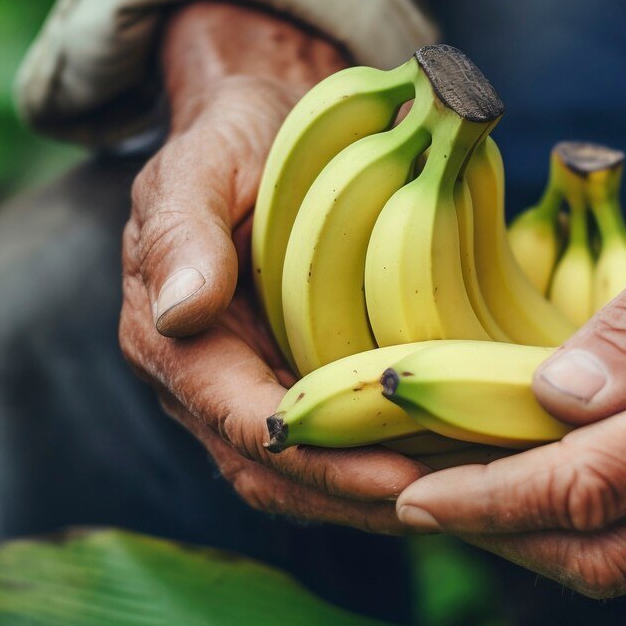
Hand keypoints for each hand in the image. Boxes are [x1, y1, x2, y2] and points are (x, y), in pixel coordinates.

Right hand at [119, 2, 424, 532]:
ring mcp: (245, 391)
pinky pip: (328, 446)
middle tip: (446, 501)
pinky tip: (445, 465)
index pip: (239, 420)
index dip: (316, 456)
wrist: (262, 124)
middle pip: (272, 472)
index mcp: (167, 336)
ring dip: (372, 497)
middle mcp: (200, 382)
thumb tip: (179, 311)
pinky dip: (379, 465)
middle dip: (354, 494)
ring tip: (459, 495)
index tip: (391, 473)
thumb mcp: (201, 162)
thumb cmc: (235, 136)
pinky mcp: (287, 385)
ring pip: (301, 478)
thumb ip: (182, 231)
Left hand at [393, 133, 625, 595]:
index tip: (417, 494)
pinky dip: (604, 544)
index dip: (493, 500)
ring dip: (545, 549)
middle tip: (423, 502)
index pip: (591, 486)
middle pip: (607, 557)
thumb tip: (551, 399)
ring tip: (474, 506)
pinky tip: (556, 507)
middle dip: (501, 539)